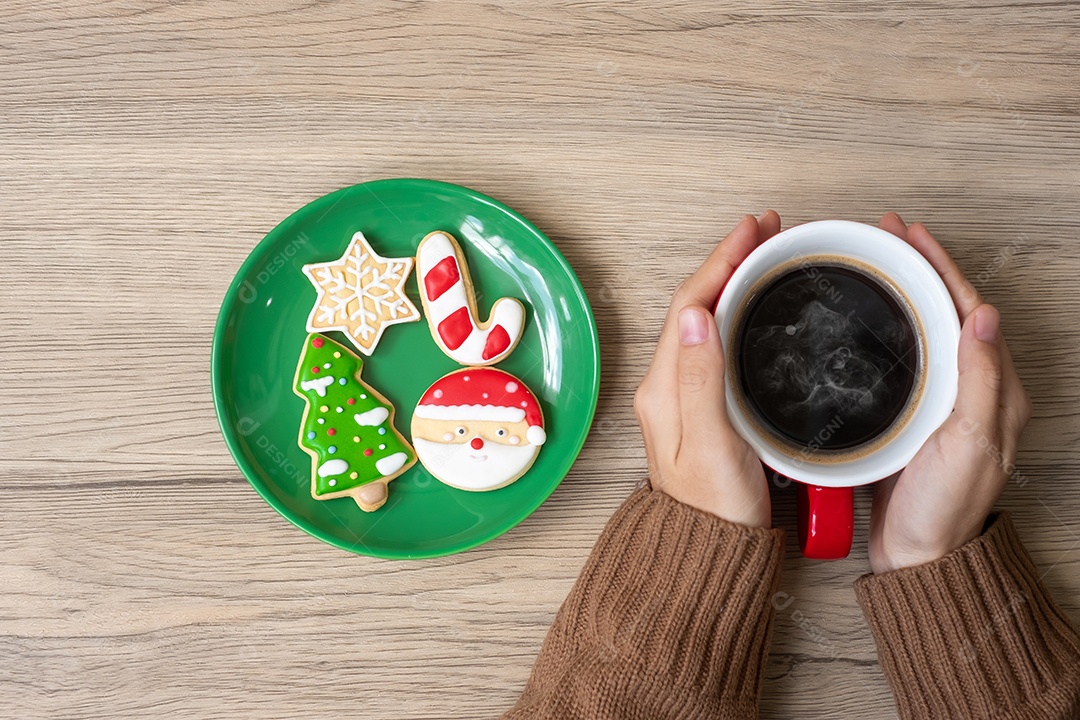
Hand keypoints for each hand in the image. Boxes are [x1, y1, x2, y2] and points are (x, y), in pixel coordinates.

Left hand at [633, 212, 781, 527]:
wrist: (708, 553)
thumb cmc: (713, 510)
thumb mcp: (709, 443)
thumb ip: (701, 381)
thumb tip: (699, 315)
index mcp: (663, 387)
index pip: (690, 305)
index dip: (722, 261)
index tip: (753, 230)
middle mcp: (667, 385)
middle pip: (696, 305)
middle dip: (728, 260)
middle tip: (766, 229)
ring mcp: (683, 395)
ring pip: (706, 320)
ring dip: (732, 281)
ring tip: (764, 253)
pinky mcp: (703, 407)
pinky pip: (716, 343)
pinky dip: (737, 313)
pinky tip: (756, 308)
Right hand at [868, 214, 1032, 572]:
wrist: (915, 554)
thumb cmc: (942, 507)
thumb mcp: (970, 442)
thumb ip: (981, 380)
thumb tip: (985, 316)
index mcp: (993, 389)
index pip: (969, 309)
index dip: (941, 268)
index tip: (912, 236)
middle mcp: (969, 389)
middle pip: (945, 310)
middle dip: (918, 267)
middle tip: (887, 234)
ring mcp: (939, 400)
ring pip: (921, 328)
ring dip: (900, 290)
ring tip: (874, 261)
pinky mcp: (909, 414)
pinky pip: (901, 355)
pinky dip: (885, 325)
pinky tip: (866, 317)